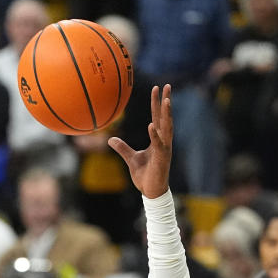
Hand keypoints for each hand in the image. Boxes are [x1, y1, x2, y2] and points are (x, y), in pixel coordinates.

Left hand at [108, 84, 172, 198]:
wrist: (151, 191)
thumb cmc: (144, 175)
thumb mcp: (131, 158)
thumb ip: (122, 148)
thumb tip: (110, 139)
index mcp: (157, 140)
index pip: (157, 117)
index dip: (157, 103)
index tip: (157, 88)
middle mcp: (163, 141)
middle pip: (165, 118)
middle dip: (166, 102)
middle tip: (166, 85)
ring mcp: (164, 149)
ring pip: (167, 128)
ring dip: (167, 114)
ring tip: (166, 100)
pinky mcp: (162, 158)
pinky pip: (159, 144)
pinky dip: (155, 135)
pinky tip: (150, 125)